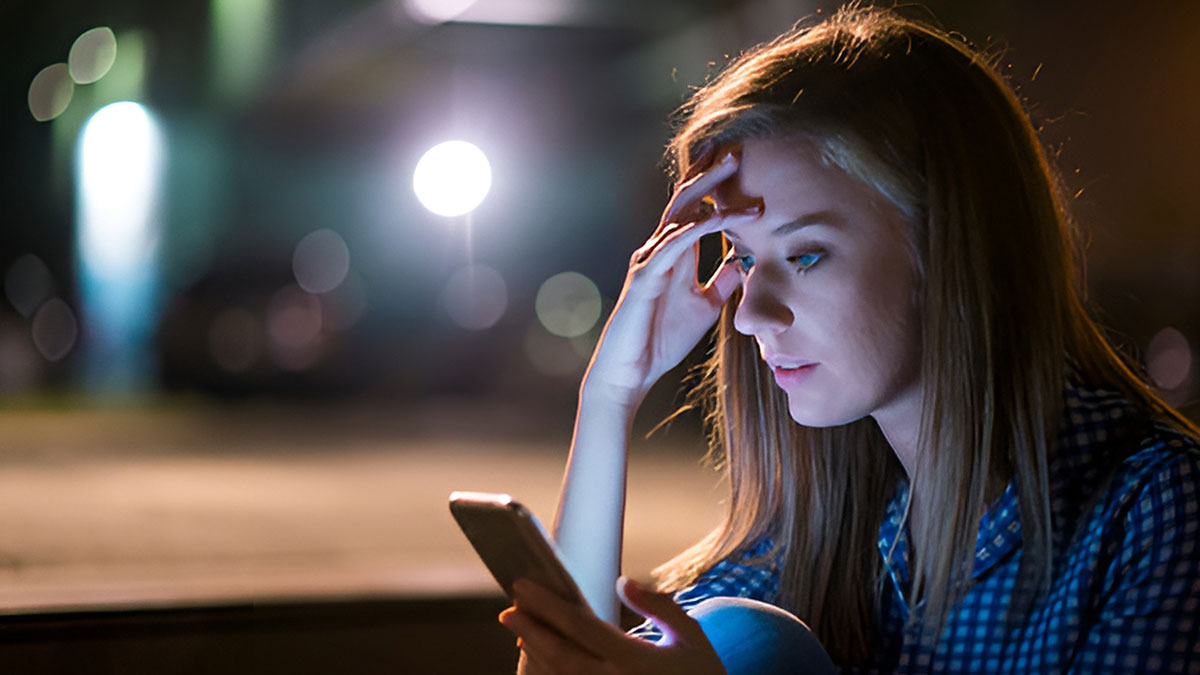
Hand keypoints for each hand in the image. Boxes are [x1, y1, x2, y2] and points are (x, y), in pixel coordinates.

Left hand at [500, 577, 725, 674]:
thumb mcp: (691, 637)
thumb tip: (623, 582)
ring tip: (520, 629)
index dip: (549, 605)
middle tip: (509, 609)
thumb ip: (658, 606)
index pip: (583, 627)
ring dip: (536, 654)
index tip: (525, 586)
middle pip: (562, 656)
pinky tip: (541, 659)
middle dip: (532, 631)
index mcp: (638, 662)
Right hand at [582, 148, 760, 406]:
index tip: (738, 162)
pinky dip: (697, 227)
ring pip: (680, 213)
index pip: (695, 209)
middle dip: (710, 172)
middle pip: (686, 200)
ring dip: (708, 188)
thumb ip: (725, 281)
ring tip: (731, 165)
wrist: (631, 372)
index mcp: (674, 255)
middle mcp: (660, 250)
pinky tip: (718, 215)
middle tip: (736, 148)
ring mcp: (651, 260)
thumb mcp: (706, 306)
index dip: (713, 184)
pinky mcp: (646, 277)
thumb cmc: (661, 338)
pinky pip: (673, 244)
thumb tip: (748, 262)